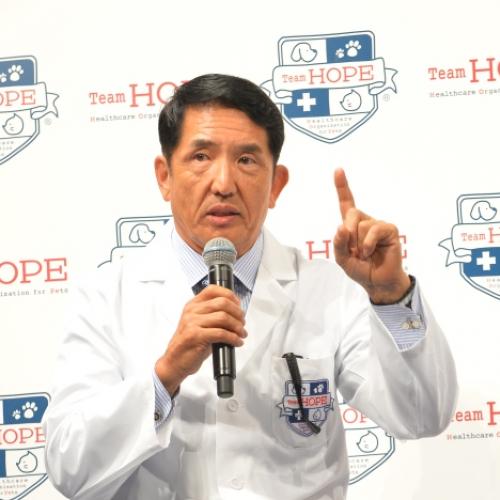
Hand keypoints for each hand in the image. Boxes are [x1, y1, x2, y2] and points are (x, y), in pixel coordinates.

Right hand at [155, 285, 246, 394]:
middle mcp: (192, 311)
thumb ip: (213, 314)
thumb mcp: (199, 324)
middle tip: (242, 322)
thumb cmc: (190, 344)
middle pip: (222, 303)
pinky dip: (233, 338)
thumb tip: (235, 312)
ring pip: (223, 317)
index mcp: (193, 305)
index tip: (238, 305)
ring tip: (241, 333)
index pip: (213, 290)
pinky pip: (221, 333)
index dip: (230, 295)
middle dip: (237, 313)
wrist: (175, 361)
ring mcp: (192, 323)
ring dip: (237, 326)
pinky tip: (236, 342)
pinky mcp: (195, 336)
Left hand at [333, 168, 409, 303]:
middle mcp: (365, 221)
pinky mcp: (389, 230)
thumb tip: (341, 227)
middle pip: (351, 213)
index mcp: (352, 226)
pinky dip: (368, 244)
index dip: (342, 186)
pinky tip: (371, 253)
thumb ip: (338, 244)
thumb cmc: (360, 269)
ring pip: (361, 225)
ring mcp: (378, 225)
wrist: (377, 283)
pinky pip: (374, 230)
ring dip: (359, 244)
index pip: (346, 203)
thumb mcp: (342, 259)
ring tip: (365, 255)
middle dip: (348, 233)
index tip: (338, 170)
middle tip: (354, 250)